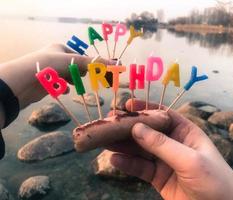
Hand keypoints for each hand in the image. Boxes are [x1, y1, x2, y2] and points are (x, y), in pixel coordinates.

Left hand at [0, 43, 114, 108]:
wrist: (23, 80)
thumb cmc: (50, 65)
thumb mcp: (75, 62)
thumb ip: (95, 64)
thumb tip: (116, 64)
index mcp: (60, 48)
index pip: (80, 56)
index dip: (89, 64)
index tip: (98, 73)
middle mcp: (54, 57)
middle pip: (74, 66)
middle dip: (79, 74)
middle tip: (83, 78)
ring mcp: (49, 69)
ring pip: (67, 76)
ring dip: (71, 81)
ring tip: (70, 84)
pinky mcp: (45, 81)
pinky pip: (59, 84)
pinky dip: (63, 87)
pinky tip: (63, 90)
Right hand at [108, 99, 232, 199]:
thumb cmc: (213, 180)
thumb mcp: (190, 160)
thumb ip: (163, 145)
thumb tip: (137, 128)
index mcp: (185, 132)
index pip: (163, 115)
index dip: (145, 108)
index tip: (127, 105)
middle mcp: (172, 143)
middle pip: (147, 131)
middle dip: (128, 127)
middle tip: (108, 124)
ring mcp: (163, 160)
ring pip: (139, 149)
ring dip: (122, 145)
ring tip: (104, 141)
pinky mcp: (157, 177)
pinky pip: (139, 168)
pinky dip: (127, 164)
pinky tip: (114, 160)